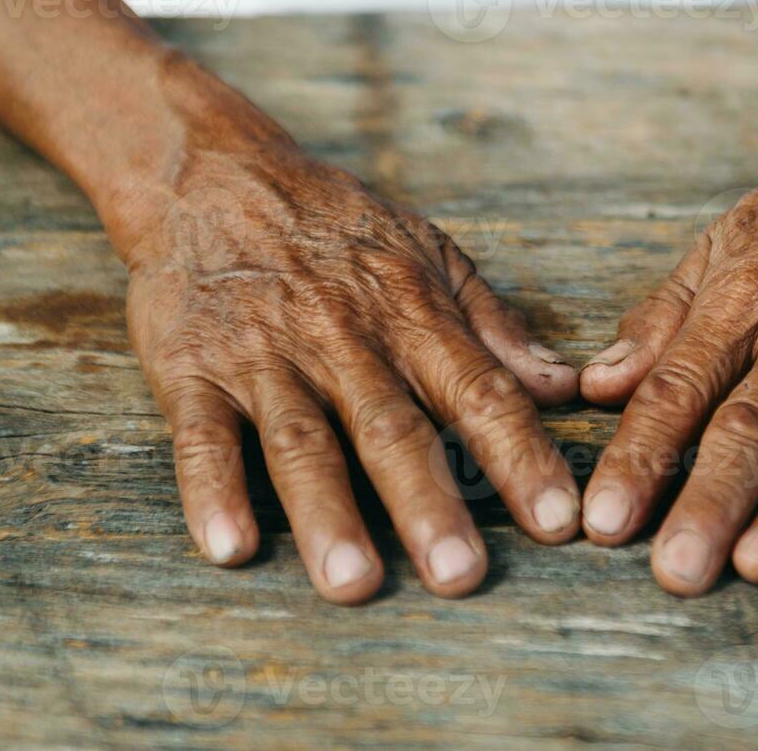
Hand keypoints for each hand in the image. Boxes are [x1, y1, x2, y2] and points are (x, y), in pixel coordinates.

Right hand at [117, 122, 579, 603]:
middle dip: (428, 503)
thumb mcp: (428, 252)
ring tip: (352, 581)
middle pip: (391, 429)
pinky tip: (228, 546)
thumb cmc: (336, 225)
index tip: (557, 522)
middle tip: (459, 575)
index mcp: (411, 315)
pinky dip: (212, 490)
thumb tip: (565, 387)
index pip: (480, 393)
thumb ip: (494, 325)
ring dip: (328, 513)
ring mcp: (265, 357)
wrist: (215, 177)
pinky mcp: (192, 370)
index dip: (520, 458)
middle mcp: (343, 339)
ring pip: (303, 441)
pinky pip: (203, 435)